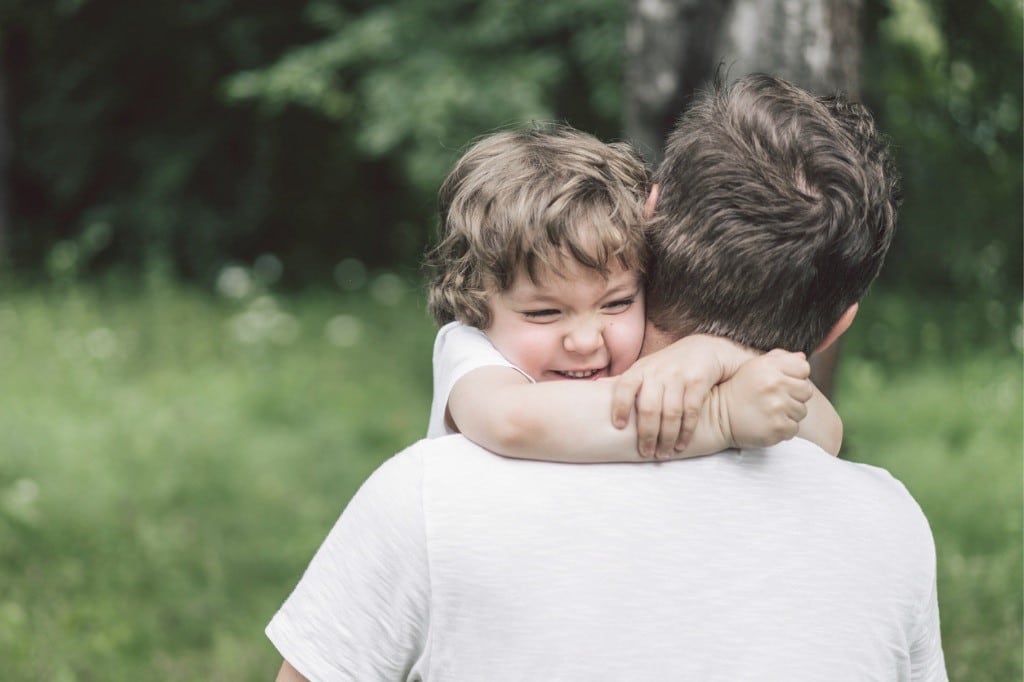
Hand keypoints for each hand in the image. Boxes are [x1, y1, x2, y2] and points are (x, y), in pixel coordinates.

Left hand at [610, 335, 754, 458]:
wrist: (704, 350)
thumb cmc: (668, 365)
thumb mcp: (645, 369)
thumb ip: (625, 381)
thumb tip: (595, 387)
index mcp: (640, 371)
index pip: (624, 387)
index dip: (620, 406)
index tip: (618, 426)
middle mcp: (657, 372)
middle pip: (649, 407)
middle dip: (647, 434)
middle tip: (646, 453)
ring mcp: (678, 376)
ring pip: (670, 412)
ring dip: (666, 437)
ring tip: (663, 454)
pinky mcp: (698, 381)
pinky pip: (691, 411)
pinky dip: (686, 431)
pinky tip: (681, 445)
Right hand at [720, 349, 812, 448]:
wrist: (717, 416)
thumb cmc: (738, 390)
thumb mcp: (754, 367)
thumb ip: (779, 359)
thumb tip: (802, 357)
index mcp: (770, 367)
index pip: (803, 368)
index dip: (795, 376)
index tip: (782, 383)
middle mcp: (774, 385)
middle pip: (806, 391)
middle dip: (794, 395)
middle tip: (775, 399)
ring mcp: (776, 407)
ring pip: (801, 411)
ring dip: (789, 413)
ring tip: (770, 412)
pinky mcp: (777, 427)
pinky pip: (794, 428)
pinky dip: (784, 428)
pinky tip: (769, 423)